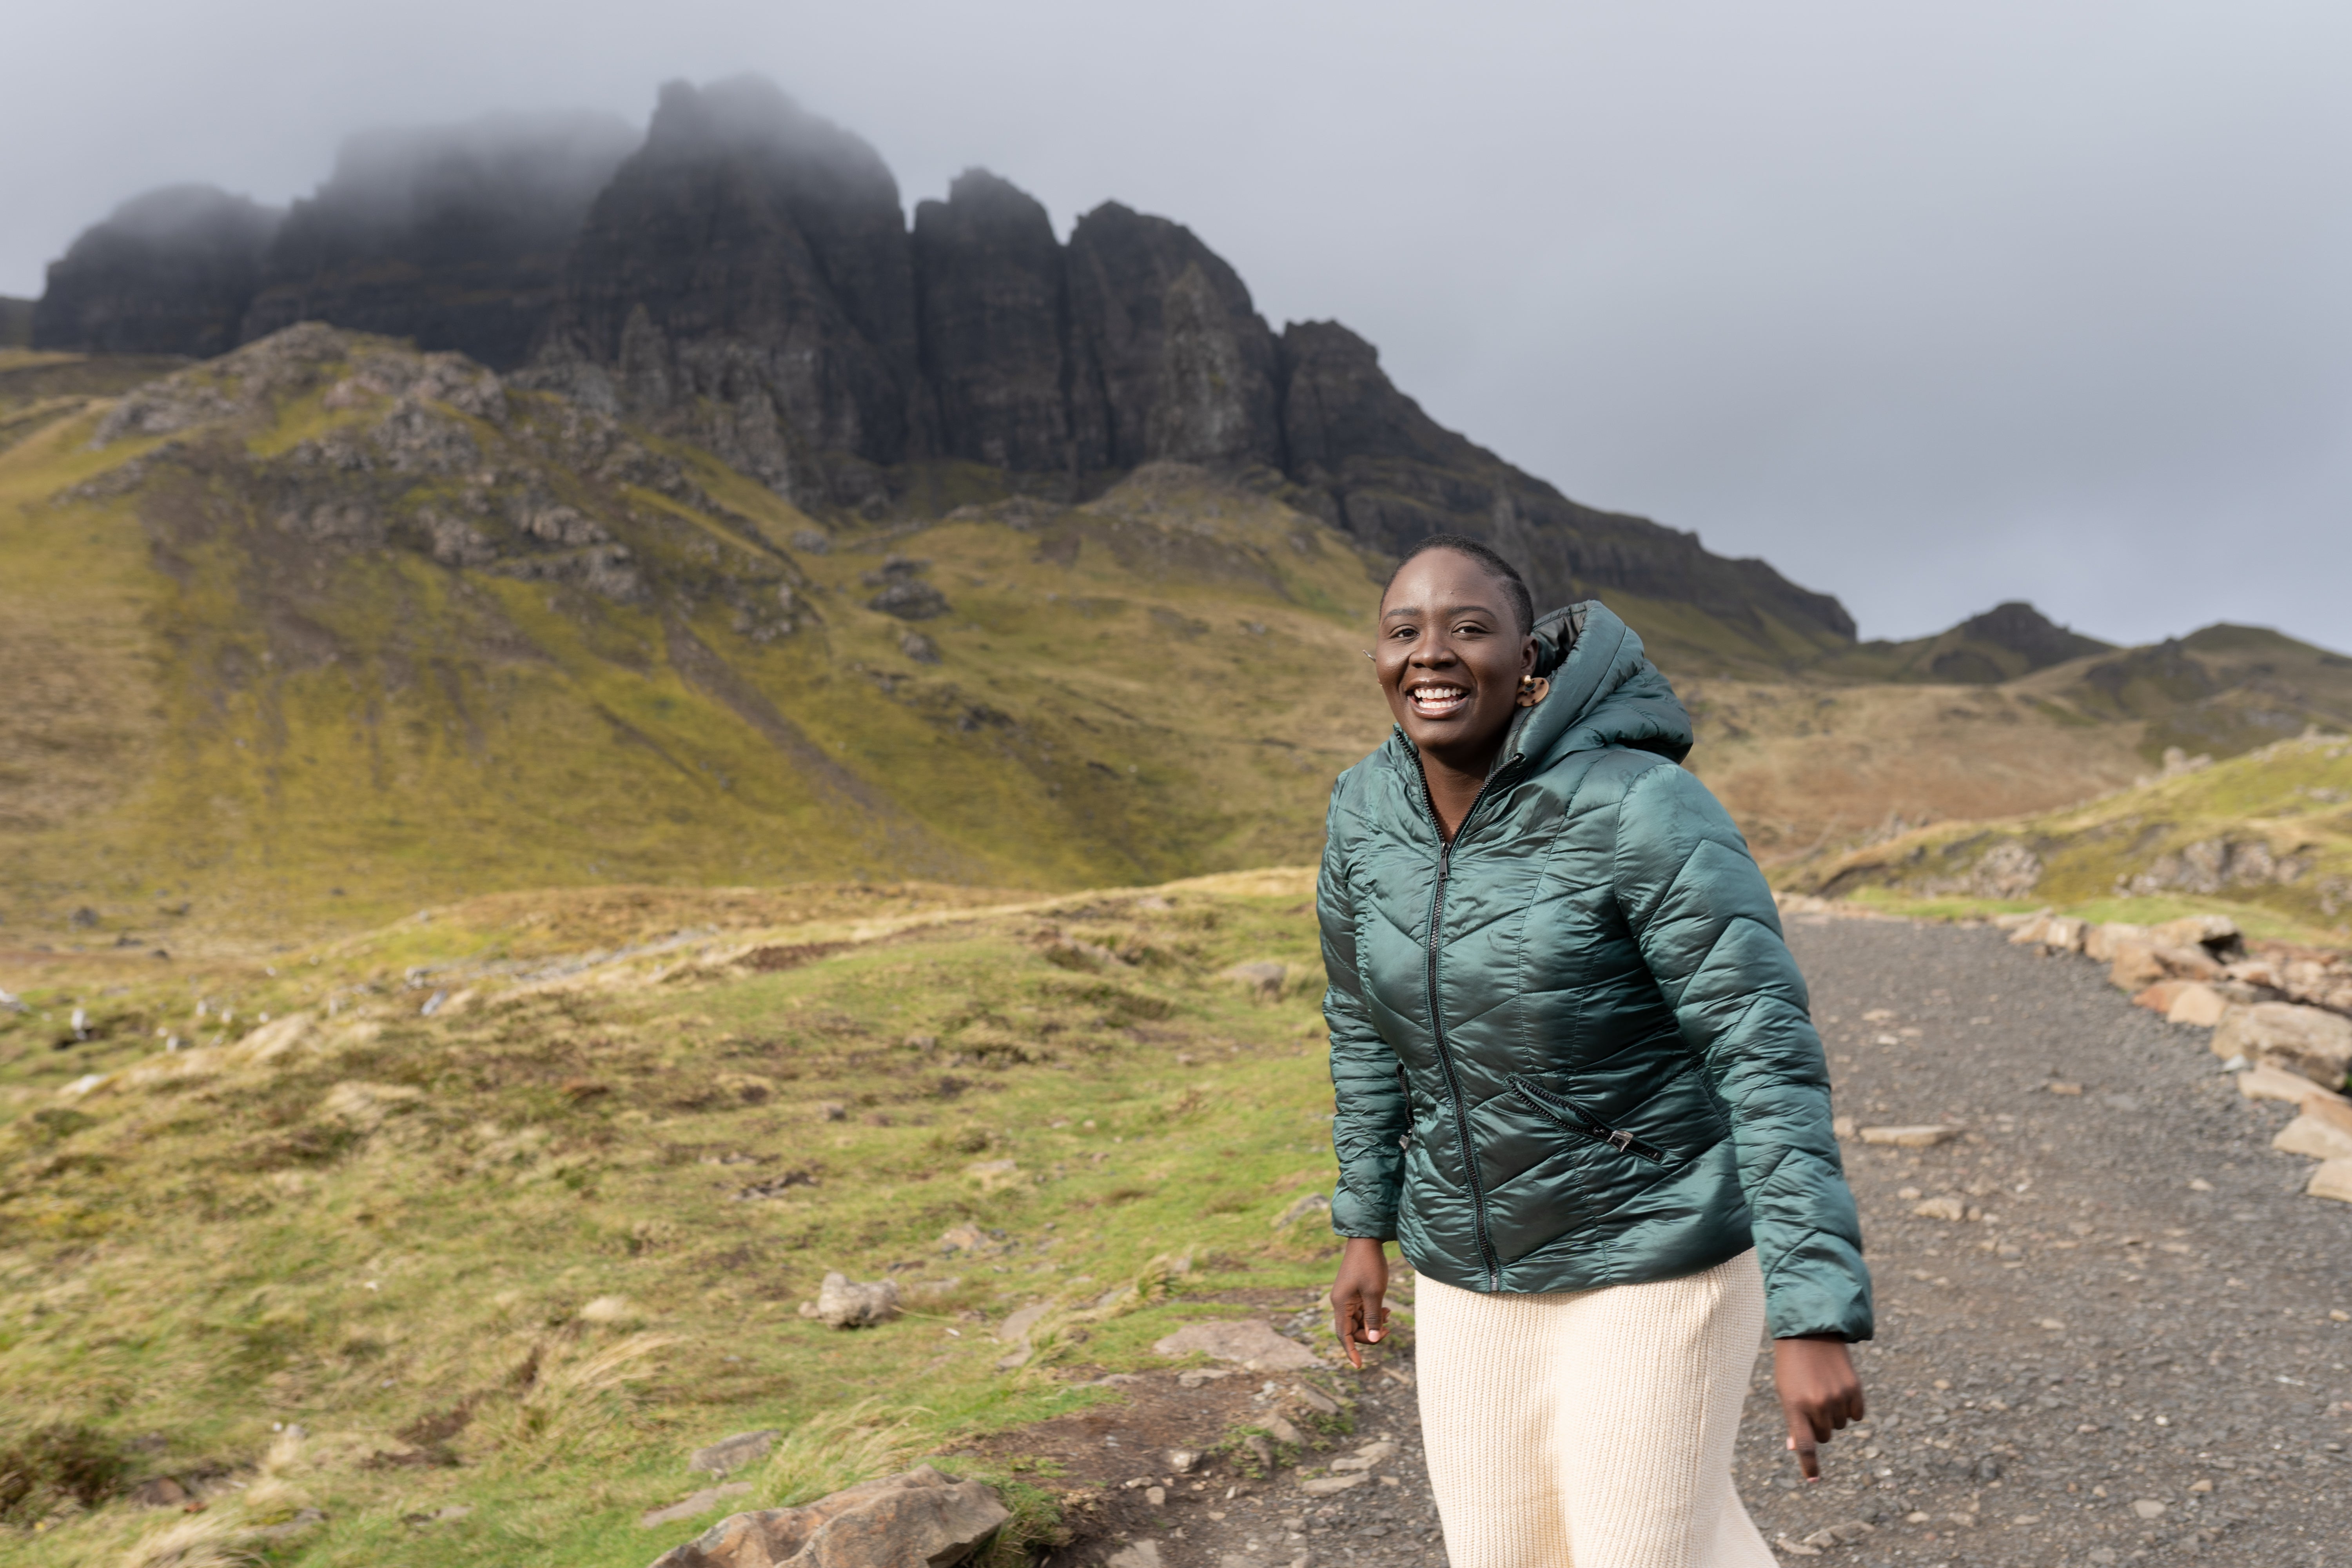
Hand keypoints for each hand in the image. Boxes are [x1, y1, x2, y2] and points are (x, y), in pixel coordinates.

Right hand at [1329, 1237, 1390, 1368]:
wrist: (1366, 1240)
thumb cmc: (1369, 1265)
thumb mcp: (1374, 1293)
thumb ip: (1373, 1317)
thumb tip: (1372, 1339)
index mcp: (1340, 1304)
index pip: (1343, 1335)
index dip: (1350, 1352)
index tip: (1359, 1366)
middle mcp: (1341, 1303)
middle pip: (1352, 1330)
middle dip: (1370, 1335)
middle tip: (1388, 1330)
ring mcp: (1347, 1298)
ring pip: (1359, 1322)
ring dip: (1373, 1324)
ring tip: (1389, 1316)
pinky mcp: (1354, 1293)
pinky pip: (1362, 1312)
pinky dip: (1374, 1314)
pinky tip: (1386, 1310)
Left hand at [1773, 1335, 1864, 1481]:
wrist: (1810, 1333)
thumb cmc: (1793, 1366)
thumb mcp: (1786, 1392)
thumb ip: (1793, 1421)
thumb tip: (1795, 1449)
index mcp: (1794, 1406)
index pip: (1804, 1444)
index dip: (1808, 1465)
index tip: (1813, 1481)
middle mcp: (1817, 1405)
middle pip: (1824, 1436)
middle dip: (1819, 1426)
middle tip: (1812, 1403)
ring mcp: (1837, 1397)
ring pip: (1841, 1426)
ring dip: (1834, 1416)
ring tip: (1824, 1391)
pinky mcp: (1854, 1389)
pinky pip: (1857, 1415)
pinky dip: (1851, 1409)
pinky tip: (1841, 1390)